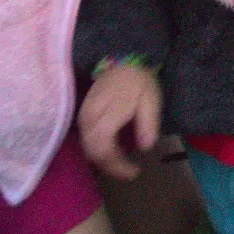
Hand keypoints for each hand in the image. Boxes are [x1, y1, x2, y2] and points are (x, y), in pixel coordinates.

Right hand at [78, 63, 161, 179]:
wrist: (122, 62)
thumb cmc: (138, 82)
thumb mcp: (150, 100)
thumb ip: (148, 123)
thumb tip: (146, 147)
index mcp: (106, 114)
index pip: (104, 149)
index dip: (117, 166)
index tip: (134, 171)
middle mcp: (89, 118)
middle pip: (93, 152)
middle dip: (110, 167)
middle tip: (129, 171)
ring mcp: (83, 117)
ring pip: (87, 148)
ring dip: (103, 161)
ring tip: (122, 165)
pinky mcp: (83, 117)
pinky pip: (87, 140)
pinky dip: (98, 151)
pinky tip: (113, 153)